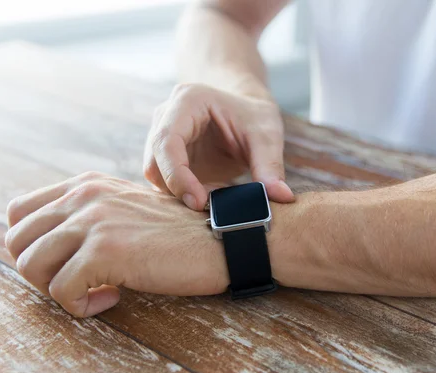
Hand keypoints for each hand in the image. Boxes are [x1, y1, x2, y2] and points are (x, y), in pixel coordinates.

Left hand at [4, 172, 228, 316]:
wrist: (218, 237)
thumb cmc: (176, 231)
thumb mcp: (125, 207)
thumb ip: (90, 214)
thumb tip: (54, 245)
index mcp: (84, 185)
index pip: (19, 211)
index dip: (30, 244)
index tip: (62, 261)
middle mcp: (82, 197)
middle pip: (16, 240)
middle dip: (39, 271)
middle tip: (74, 280)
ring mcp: (92, 222)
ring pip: (29, 265)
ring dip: (56, 290)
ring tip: (93, 291)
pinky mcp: (106, 251)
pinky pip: (61, 290)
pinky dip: (80, 306)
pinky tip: (112, 298)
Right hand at [143, 83, 294, 210]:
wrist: (246, 110)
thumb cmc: (254, 115)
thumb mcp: (267, 135)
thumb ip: (270, 165)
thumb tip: (281, 197)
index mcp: (187, 101)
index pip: (167, 142)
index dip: (177, 175)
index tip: (198, 201)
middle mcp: (166, 117)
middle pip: (154, 161)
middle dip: (177, 189)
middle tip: (208, 208)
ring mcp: (161, 137)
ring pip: (155, 175)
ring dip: (180, 193)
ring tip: (215, 197)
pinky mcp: (166, 158)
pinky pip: (165, 182)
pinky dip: (183, 194)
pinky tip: (209, 194)